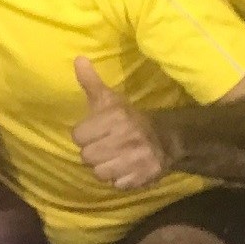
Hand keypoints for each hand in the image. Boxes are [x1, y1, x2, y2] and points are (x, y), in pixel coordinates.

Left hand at [71, 57, 168, 189]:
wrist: (166, 138)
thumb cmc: (129, 118)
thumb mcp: (109, 99)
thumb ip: (91, 82)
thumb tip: (78, 59)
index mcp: (115, 117)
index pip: (78, 136)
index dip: (84, 135)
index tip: (93, 132)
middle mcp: (126, 138)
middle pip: (87, 157)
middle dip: (93, 152)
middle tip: (103, 146)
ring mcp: (135, 160)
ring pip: (100, 173)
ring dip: (104, 168)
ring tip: (112, 158)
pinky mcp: (143, 177)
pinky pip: (117, 185)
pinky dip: (119, 179)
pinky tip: (124, 168)